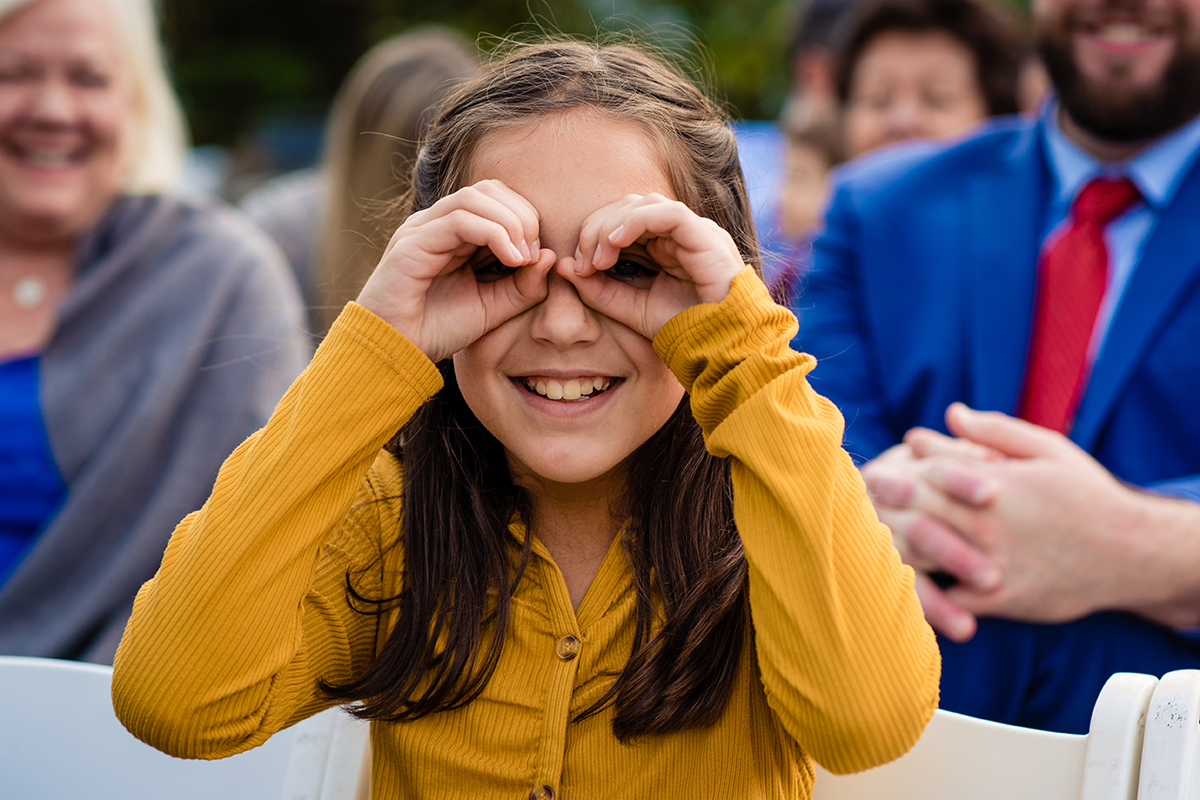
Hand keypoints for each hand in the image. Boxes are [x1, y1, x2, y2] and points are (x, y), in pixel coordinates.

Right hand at [356, 180, 555, 361]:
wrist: (395, 352)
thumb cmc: (438, 330)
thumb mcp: (493, 309)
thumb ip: (523, 286)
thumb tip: (550, 256)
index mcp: (453, 234)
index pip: (496, 198)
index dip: (525, 218)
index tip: (538, 256)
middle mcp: (436, 224)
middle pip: (488, 190)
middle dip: (522, 216)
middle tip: (533, 254)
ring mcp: (422, 229)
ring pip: (474, 198)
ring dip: (510, 223)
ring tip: (521, 257)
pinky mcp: (412, 244)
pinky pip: (459, 221)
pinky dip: (493, 233)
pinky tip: (510, 259)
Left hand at [557, 193, 744, 339]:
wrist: (720, 345)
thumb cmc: (682, 327)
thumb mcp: (629, 309)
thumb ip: (598, 290)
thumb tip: (561, 266)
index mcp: (662, 245)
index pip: (620, 220)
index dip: (593, 236)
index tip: (578, 268)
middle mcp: (677, 233)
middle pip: (627, 206)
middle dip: (596, 230)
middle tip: (583, 263)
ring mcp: (692, 231)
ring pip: (643, 204)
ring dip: (612, 226)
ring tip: (598, 258)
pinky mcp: (704, 235)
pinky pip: (667, 213)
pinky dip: (636, 221)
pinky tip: (615, 242)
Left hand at [875, 403, 1199, 631]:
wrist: (1131, 553)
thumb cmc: (1087, 495)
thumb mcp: (1048, 450)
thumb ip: (994, 432)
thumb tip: (948, 414)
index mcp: (995, 483)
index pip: (929, 472)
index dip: (895, 471)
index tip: (868, 469)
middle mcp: (988, 523)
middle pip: (917, 511)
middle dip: (881, 506)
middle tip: (852, 502)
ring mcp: (992, 563)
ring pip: (924, 556)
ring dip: (890, 548)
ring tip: (862, 541)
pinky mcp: (1001, 599)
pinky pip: (949, 599)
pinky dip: (921, 595)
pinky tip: (895, 587)